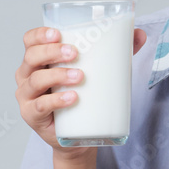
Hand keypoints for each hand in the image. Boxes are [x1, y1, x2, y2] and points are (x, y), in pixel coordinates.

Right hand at [15, 26, 146, 153]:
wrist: (80, 134)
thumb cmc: (83, 96)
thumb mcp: (98, 70)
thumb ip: (118, 51)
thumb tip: (140, 34)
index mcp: (39, 59)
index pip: (30, 40)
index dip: (39, 35)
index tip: (58, 33)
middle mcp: (27, 75)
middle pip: (31, 57)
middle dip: (52, 52)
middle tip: (75, 53)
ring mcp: (27, 97)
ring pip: (35, 80)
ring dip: (57, 75)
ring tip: (80, 76)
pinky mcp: (32, 116)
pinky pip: (40, 106)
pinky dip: (55, 101)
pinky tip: (72, 98)